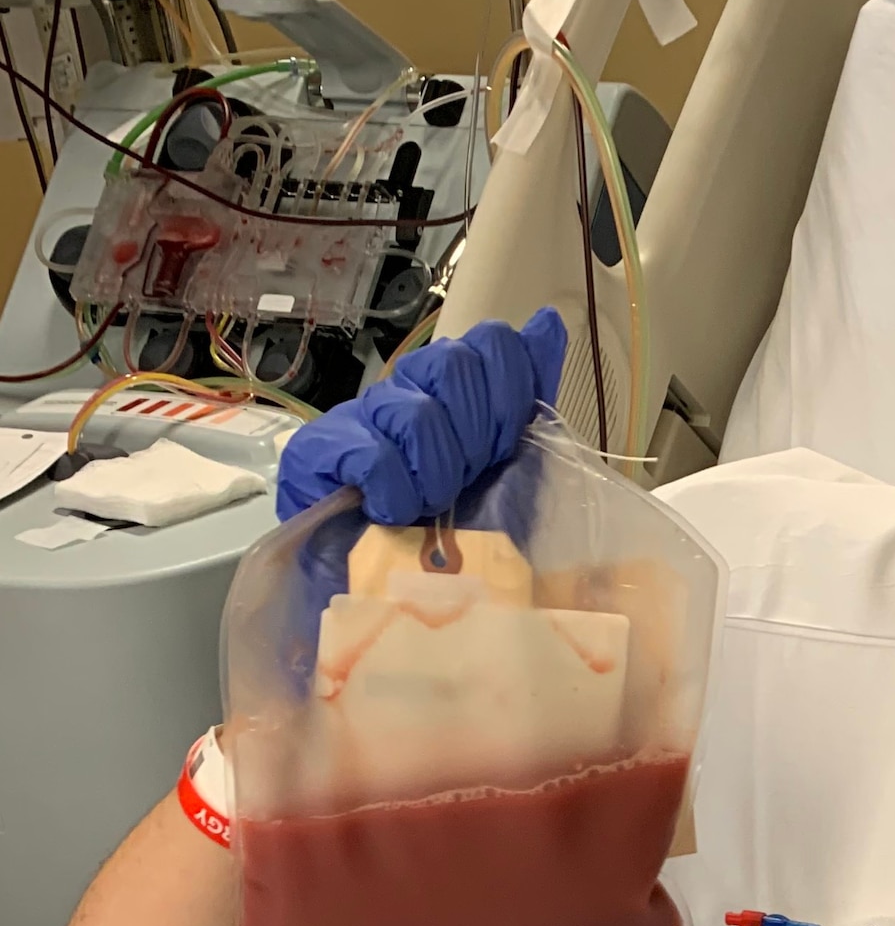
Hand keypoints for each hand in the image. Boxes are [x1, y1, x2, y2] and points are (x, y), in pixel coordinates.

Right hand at [275, 307, 566, 523]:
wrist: (406, 603)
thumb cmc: (463, 541)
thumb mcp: (516, 467)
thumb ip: (530, 396)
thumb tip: (548, 322)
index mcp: (456, 390)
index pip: (494, 344)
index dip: (508, 398)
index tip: (503, 450)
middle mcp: (407, 392)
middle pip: (454, 364)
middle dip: (474, 438)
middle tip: (462, 484)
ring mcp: (359, 419)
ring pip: (414, 412)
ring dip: (434, 475)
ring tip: (427, 509)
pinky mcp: (316, 455)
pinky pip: (369, 452)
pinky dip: (392, 490)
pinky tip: (390, 512)